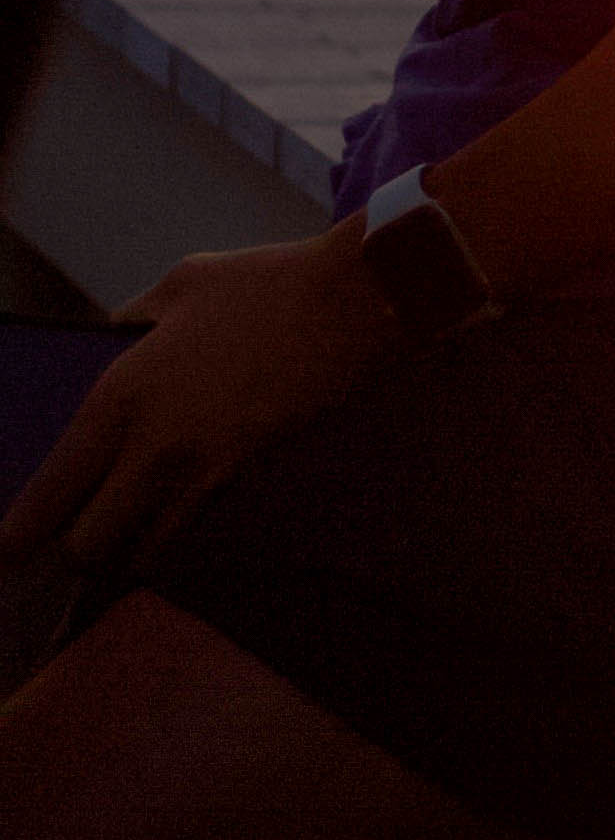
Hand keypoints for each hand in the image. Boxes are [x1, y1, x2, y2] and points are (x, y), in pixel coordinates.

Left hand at [0, 239, 396, 578]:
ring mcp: (202, 474)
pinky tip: (173, 516)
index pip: (51, 493)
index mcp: (121, 397)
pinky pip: (190, 529)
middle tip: (71, 537)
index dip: (19, 536)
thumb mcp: (183, 284)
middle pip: (89, 545)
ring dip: (127, 552)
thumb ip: (135, 319)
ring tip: (123, 536)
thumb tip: (115, 335)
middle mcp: (152, 450)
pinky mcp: (247, 481)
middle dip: (75, 550)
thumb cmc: (265, 285)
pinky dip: (174, 535)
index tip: (2, 556)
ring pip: (142, 552)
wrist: (354, 306)